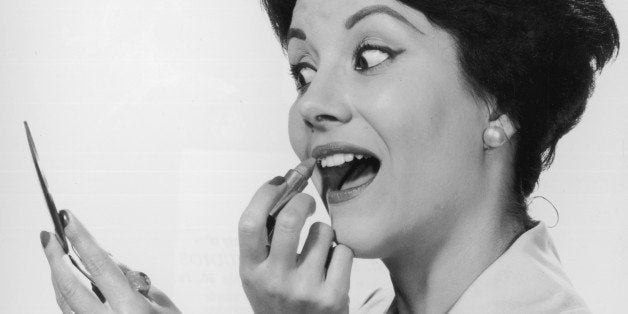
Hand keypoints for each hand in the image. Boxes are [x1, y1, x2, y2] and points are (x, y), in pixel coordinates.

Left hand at [40, 210, 180, 313]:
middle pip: (69, 286)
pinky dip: (66, 295)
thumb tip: (106, 258)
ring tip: (56, 255)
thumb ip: (133, 281)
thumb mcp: (162, 304)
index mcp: (131, 310)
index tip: (68, 219)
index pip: (99, 266)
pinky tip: (68, 282)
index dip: (81, 238)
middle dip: (55, 257)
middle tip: (49, 236)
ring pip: (63, 301)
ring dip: (57, 275)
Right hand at [238, 177, 353, 313]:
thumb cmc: (280, 298)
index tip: (279, 182)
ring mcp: (304, 290)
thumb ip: (265, 240)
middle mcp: (274, 281)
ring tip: (319, 252)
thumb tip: (285, 188)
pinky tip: (333, 269)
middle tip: (308, 202)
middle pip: (290, 219)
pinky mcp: (332, 297)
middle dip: (303, 200)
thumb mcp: (260, 274)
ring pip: (323, 232)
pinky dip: (341, 253)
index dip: (265, 194)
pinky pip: (343, 251)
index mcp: (251, 271)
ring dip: (324, 232)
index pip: (250, 222)